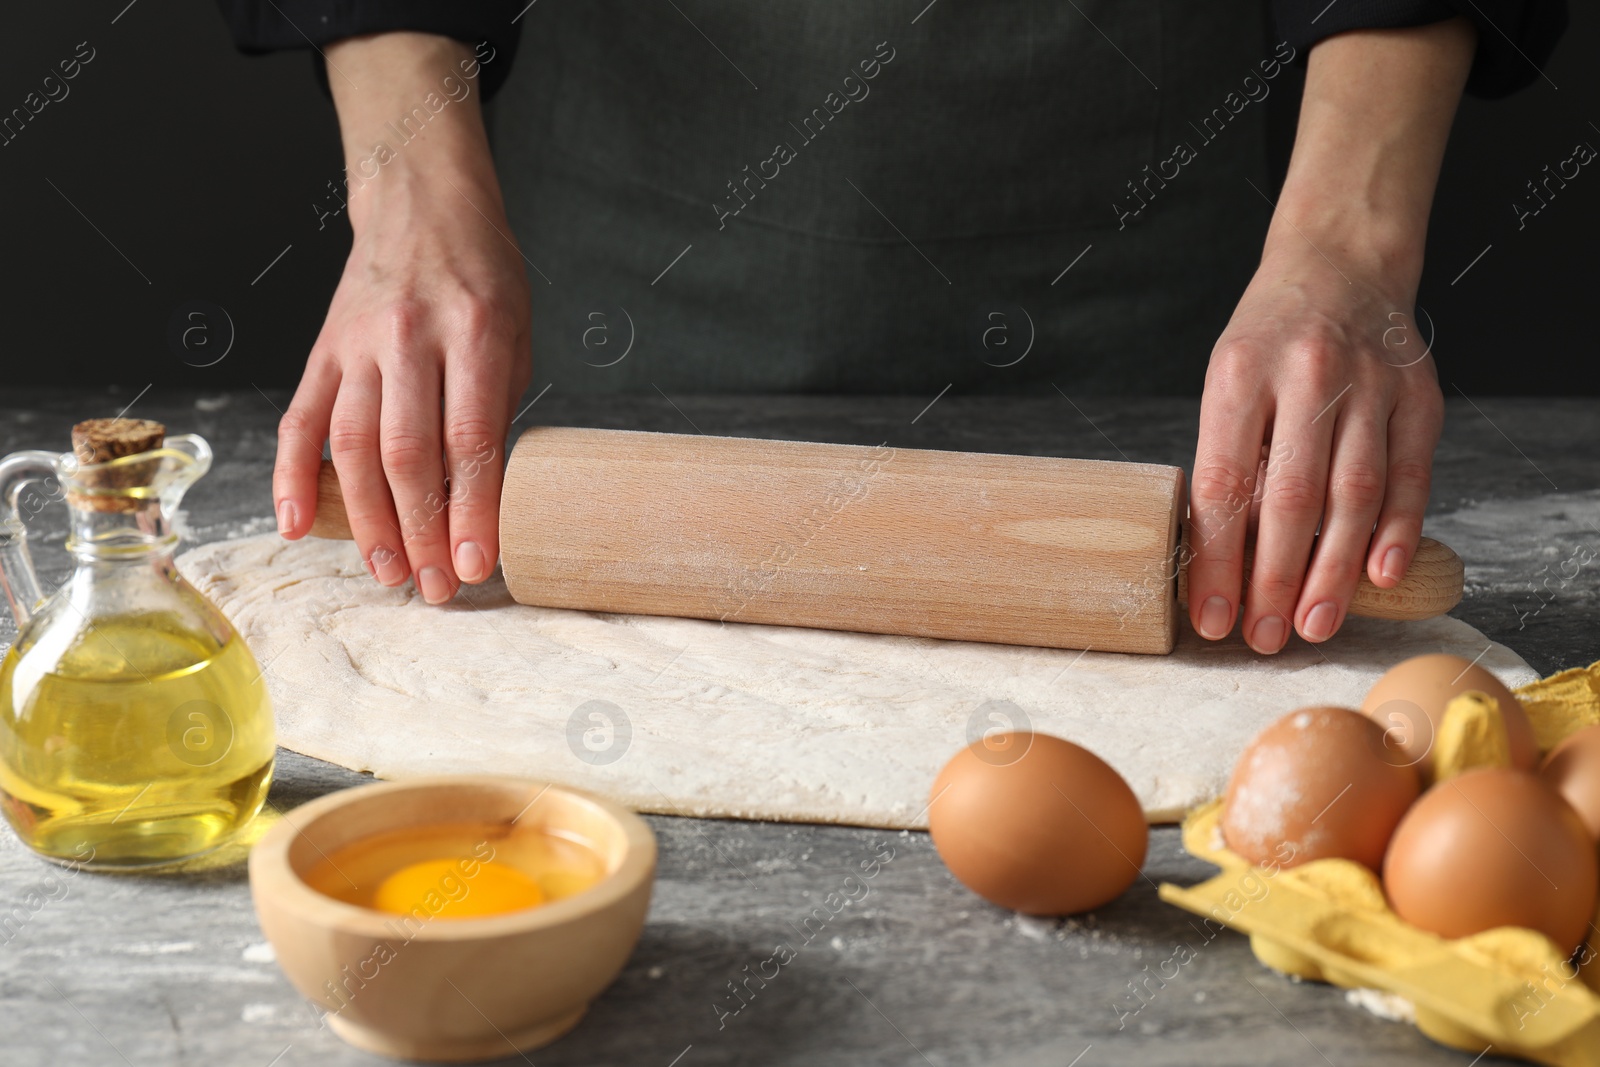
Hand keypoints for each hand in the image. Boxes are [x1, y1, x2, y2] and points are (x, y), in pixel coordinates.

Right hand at [271, 33, 531, 603]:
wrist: (422, 204)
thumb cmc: (484, 277)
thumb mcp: (518, 331)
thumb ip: (497, 407)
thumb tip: (481, 498)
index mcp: (476, 331)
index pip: (471, 437)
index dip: (473, 508)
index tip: (477, 563)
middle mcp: (410, 337)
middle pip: (408, 452)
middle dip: (422, 530)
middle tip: (435, 588)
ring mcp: (357, 344)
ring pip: (351, 445)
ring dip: (367, 519)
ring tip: (387, 573)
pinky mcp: (322, 351)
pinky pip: (300, 419)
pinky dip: (291, 475)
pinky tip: (298, 524)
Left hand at [1185, 18, 1472, 652]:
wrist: (1339, 265)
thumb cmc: (1268, 340)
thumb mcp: (1225, 382)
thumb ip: (1227, 459)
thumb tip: (1215, 561)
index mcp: (1240, 376)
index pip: (1224, 485)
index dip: (1216, 560)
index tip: (1212, 616)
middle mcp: (1307, 378)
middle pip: (1290, 499)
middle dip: (1274, 580)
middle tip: (1265, 637)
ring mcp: (1370, 386)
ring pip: (1353, 495)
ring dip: (1332, 572)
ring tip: (1313, 625)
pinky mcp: (1419, 397)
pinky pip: (1410, 475)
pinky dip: (1397, 531)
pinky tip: (1379, 576)